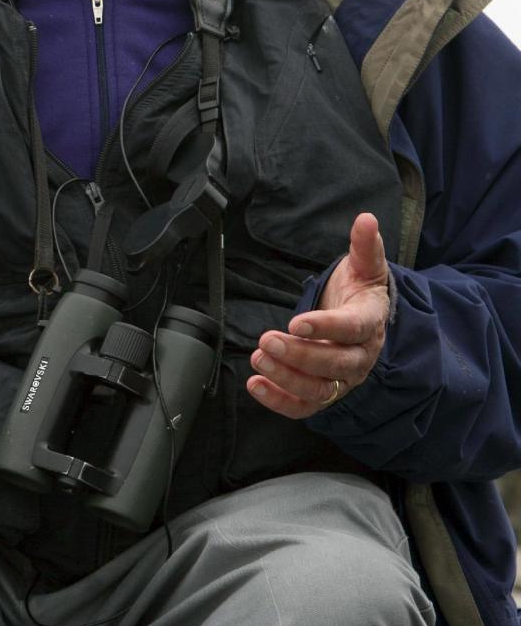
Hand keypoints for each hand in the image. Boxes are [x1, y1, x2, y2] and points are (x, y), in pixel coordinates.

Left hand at [246, 212, 389, 419]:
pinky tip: (256, 385)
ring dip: (286, 378)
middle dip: (300, 355)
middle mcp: (360, 356)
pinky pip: (305, 406)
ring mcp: (343, 378)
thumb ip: (365, 245)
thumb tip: (366, 219)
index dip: (325, 326)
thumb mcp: (365, 265)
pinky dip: (280, 401)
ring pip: (320, 389)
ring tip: (258, 358)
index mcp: (370, 322)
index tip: (296, 322)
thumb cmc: (360, 291)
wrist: (364, 317)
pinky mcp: (326, 392)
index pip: (352, 328)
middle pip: (335, 364)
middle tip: (268, 340)